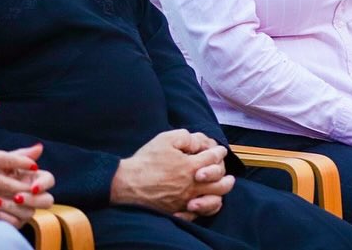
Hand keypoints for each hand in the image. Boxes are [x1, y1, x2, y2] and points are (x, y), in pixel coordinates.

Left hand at [0, 160, 55, 228]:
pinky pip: (14, 223)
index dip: (44, 184)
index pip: (49, 181)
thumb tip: (39, 147)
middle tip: (17, 197)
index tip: (34, 187)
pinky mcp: (14, 222)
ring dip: (11, 207)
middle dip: (33, 200)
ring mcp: (25, 211)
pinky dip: (2, 215)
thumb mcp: (4, 163)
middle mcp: (33, 196)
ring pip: (29, 213)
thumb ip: (21, 156)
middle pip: (47, 201)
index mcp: (34, 179)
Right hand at [110, 130, 234, 216]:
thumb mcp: (165, 139)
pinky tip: (205, 201)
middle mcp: (192, 185)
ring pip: (214, 200)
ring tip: (223, 186)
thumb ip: (186, 137)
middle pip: (220, 182)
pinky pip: (199, 213)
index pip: (214, 158)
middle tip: (226, 171)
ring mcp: (186, 200)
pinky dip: (206, 207)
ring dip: (221, 192)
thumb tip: (198, 143)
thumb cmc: (145, 161)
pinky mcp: (178, 210)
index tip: (219, 150)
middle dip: (226, 174)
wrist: (125, 184)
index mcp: (191, 166)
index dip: (218, 151)